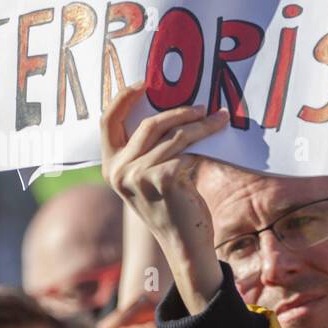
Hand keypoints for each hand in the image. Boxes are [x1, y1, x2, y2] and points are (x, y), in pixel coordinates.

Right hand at [101, 84, 228, 313]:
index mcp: (111, 167)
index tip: (144, 82)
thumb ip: (150, 151)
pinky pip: (187, 152)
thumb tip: (174, 112)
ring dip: (201, 126)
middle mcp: (119, 171)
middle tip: (203, 106)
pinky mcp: (162, 177)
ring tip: (219, 119)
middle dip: (180, 112)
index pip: (108, 122)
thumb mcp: (152, 177)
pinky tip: (216, 148)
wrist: (185, 245)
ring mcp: (138, 175)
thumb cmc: (174, 209)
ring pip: (174, 136)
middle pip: (149, 124)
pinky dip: (204, 148)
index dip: (124, 98)